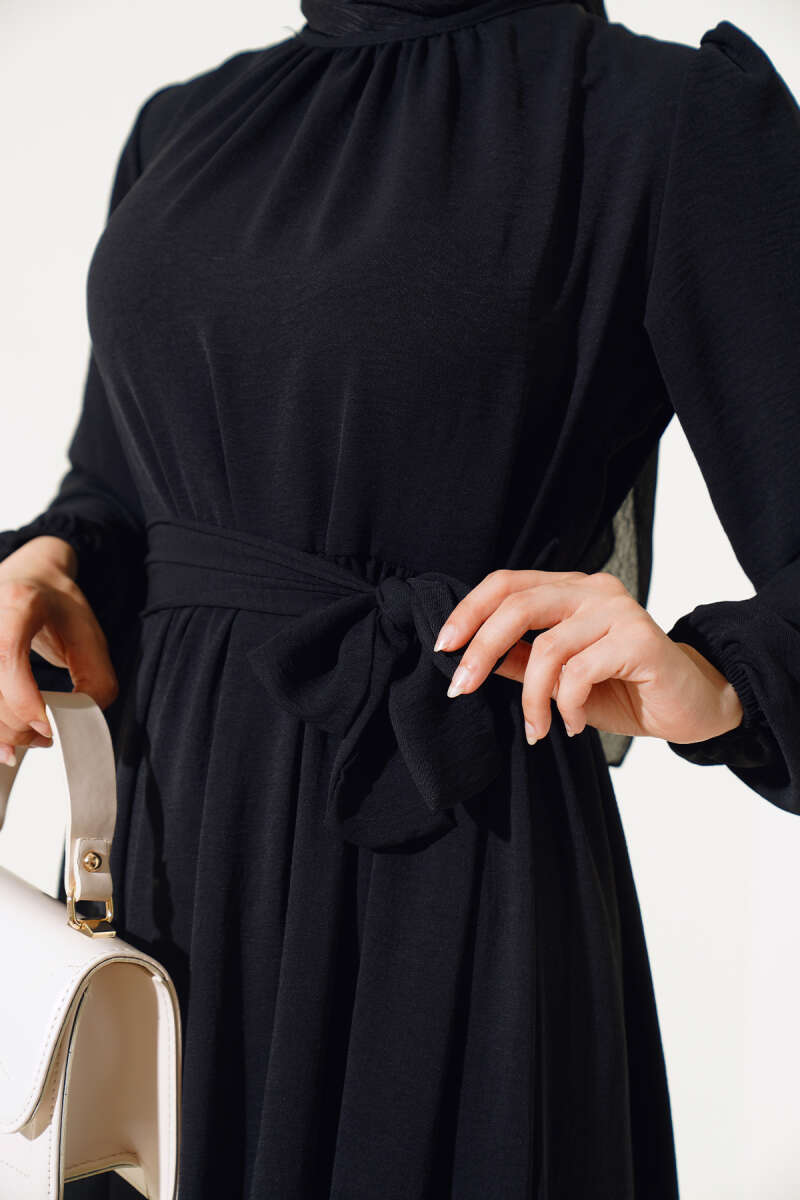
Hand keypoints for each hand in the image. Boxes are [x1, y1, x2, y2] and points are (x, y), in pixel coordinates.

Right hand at [0, 537, 118, 764]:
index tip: (46, 726)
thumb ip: (96, 680)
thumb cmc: (59, 606)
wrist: (30, 575)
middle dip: (15, 724)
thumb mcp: (90, 635)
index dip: (22, 698)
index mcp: (19, 602)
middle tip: (44, 738)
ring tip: (24, 742)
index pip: (8, 653)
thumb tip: (78, 723)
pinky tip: (1, 741)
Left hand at [433, 568, 743, 744]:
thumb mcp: (558, 677)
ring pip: (547, 648)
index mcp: (570, 589)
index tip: (442, 647)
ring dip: (532, 698)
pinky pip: (580, 672)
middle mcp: (593, 590)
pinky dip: (567, 705)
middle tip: (461, 688)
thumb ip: (520, 661)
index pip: (507, 583)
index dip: (469, 611)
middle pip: (518, 605)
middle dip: (481, 649)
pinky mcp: (639, 640)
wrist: (689, 707)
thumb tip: (468, 658)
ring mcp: (618, 611)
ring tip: (537, 729)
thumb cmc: (622, 689)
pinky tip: (575, 725)